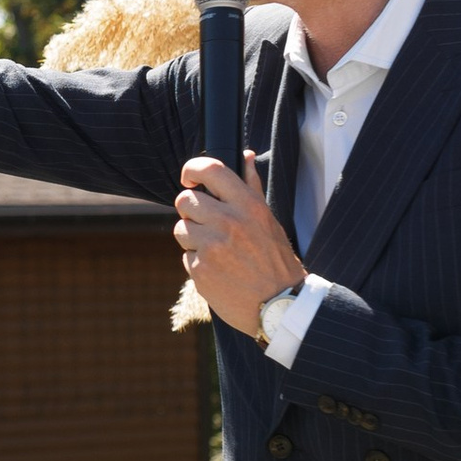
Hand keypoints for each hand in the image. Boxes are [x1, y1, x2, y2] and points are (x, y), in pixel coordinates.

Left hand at [174, 152, 306, 334]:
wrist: (280, 304)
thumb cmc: (276, 259)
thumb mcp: (269, 219)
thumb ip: (251, 187)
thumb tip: (246, 156)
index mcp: (248, 206)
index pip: (210, 170)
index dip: (192, 169)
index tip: (189, 177)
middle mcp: (229, 222)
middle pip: (184, 200)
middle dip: (190, 210)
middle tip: (205, 222)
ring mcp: (212, 247)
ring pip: (180, 229)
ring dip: (192, 237)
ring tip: (216, 250)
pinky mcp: (200, 271)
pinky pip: (186, 256)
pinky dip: (197, 261)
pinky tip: (218, 269)